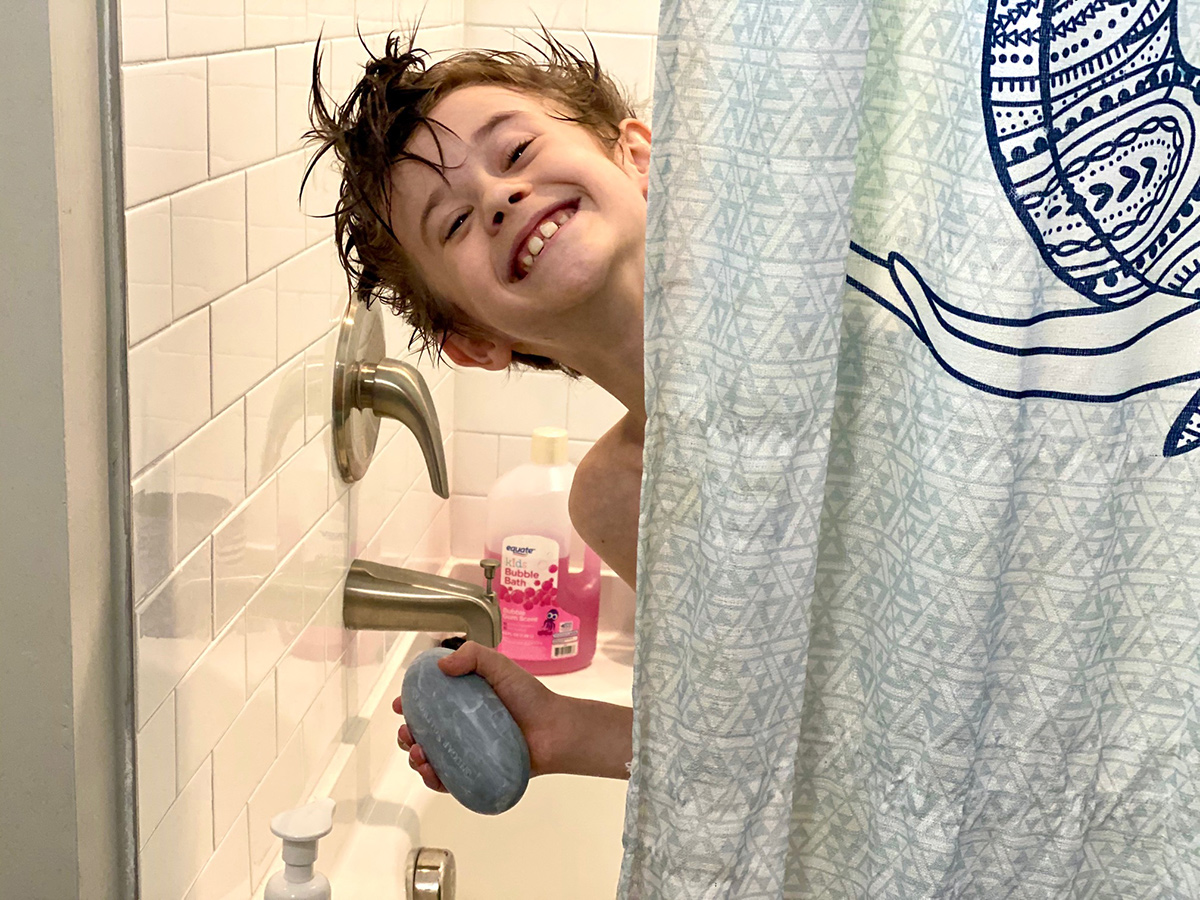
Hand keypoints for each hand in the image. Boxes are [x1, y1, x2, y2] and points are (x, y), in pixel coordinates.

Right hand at [392, 642, 566, 793]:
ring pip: (431, 758)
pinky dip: (432, 780)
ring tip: (419, 753)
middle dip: (407, 734)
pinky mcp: (475, 774)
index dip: (409, 705)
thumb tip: (442, 664)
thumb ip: (473, 656)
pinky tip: (429, 772)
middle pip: (423, 733)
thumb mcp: (500, 666)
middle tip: (408, 733)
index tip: (401, 705)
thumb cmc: (531, 698)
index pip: (427, 704)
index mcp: (462, 702)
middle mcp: (461, 728)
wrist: (555, 730)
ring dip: (415, 758)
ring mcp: (468, 752)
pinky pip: (448, 781)